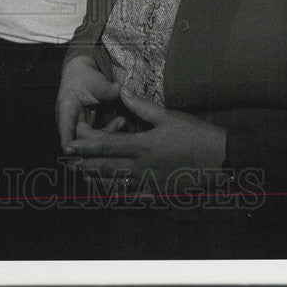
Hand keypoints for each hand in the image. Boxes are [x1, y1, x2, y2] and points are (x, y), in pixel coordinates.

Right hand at [55, 55, 122, 147]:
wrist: (79, 73)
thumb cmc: (83, 76)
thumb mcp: (95, 81)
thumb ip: (107, 89)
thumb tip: (120, 90)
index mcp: (66, 107)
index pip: (65, 126)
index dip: (67, 139)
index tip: (68, 150)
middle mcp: (68, 120)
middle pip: (81, 137)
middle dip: (100, 137)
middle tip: (120, 124)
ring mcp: (76, 126)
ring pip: (89, 140)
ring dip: (106, 135)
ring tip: (122, 121)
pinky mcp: (84, 128)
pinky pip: (94, 136)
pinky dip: (107, 132)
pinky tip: (120, 122)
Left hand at [63, 86, 226, 192]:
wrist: (218, 159)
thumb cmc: (194, 134)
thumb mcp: (167, 116)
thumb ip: (140, 105)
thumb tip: (121, 90)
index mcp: (142, 146)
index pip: (106, 146)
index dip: (85, 146)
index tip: (69, 145)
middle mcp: (142, 167)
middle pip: (105, 167)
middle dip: (85, 164)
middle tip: (68, 161)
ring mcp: (149, 182)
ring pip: (115, 184)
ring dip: (96, 179)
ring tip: (82, 173)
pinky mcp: (157, 191)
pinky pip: (131, 196)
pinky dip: (116, 193)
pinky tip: (108, 190)